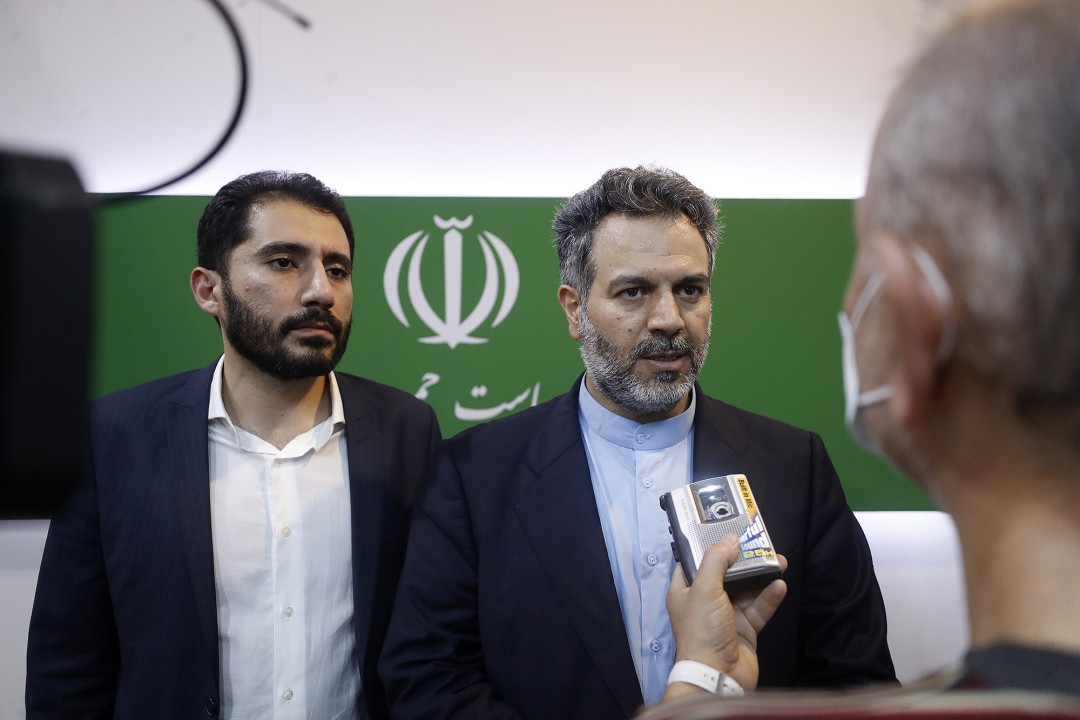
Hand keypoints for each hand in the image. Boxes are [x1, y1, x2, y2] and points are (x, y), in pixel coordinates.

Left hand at [663, 534, 787, 700]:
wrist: (718, 676)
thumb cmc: (702, 630)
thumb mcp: (704, 588)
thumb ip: (716, 560)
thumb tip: (729, 539)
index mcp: (685, 591)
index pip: (693, 563)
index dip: (707, 547)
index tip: (724, 531)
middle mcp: (704, 602)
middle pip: (724, 574)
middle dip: (742, 560)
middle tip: (759, 544)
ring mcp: (726, 616)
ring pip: (745, 590)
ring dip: (761, 576)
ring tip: (778, 560)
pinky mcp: (745, 630)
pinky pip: (758, 608)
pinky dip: (768, 597)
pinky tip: (780, 585)